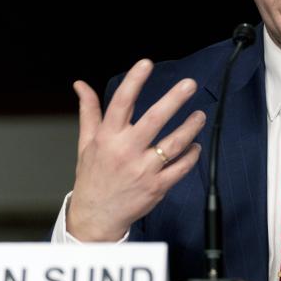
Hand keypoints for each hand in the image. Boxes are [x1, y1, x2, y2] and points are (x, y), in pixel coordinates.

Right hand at [66, 59, 204, 240]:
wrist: (96, 216)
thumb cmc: (93, 177)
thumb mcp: (86, 143)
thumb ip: (89, 112)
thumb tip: (81, 85)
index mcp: (108, 138)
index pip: (121, 103)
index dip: (134, 81)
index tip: (146, 64)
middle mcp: (126, 151)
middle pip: (154, 120)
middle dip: (173, 100)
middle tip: (189, 84)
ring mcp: (143, 170)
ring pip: (174, 144)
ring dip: (190, 127)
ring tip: (200, 115)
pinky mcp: (157, 186)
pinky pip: (181, 167)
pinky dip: (191, 154)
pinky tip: (195, 145)